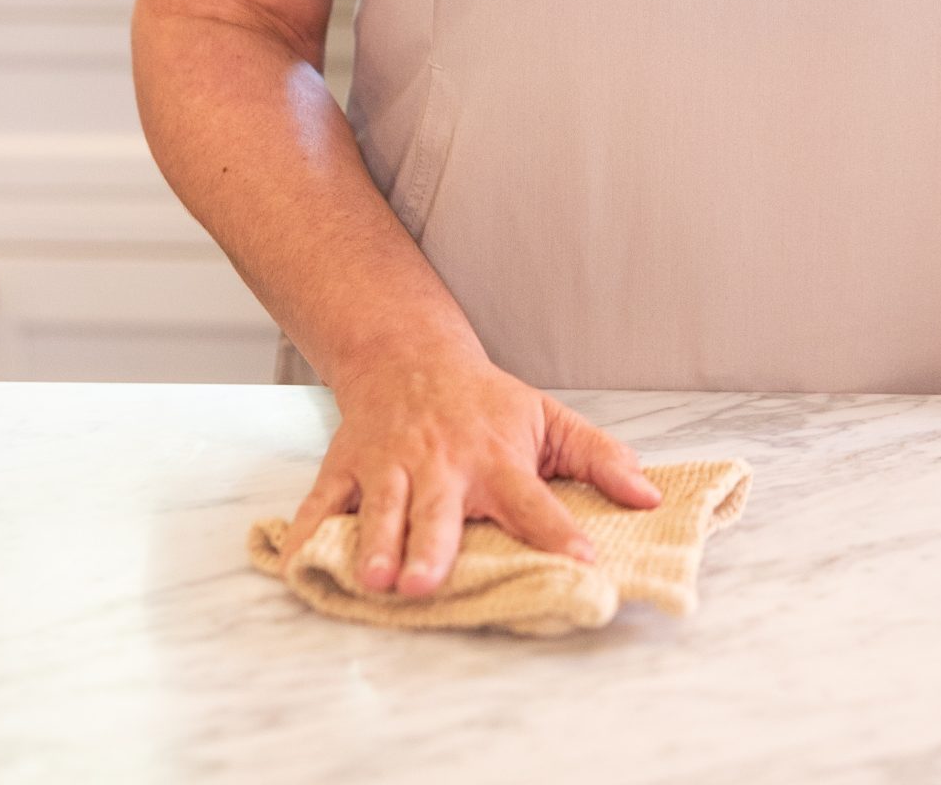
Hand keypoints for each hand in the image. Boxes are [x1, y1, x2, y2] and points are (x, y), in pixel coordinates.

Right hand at [279, 342, 662, 596]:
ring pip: (382, 509)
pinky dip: (304, 530)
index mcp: (495, 458)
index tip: (583, 562)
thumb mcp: (547, 418)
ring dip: (376, 544)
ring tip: (375, 581)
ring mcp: (390, 465)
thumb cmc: (485, 402)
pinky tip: (292, 562)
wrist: (412, 356)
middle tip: (428, 584)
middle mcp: (442, 464)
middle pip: (439, 511)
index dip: (557, 530)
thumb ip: (599, 457)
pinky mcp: (348, 467)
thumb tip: (648, 496)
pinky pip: (322, 501)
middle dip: (432, 547)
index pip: (531, 500)